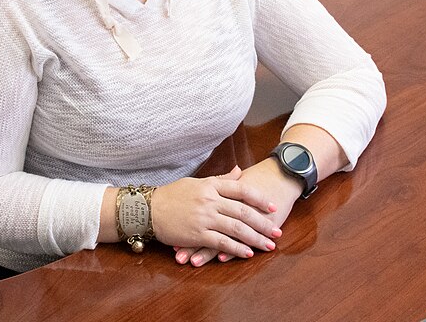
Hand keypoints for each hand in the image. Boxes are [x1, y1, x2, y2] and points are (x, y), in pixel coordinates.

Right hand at [174, 157, 300, 265]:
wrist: (147, 209)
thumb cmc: (172, 194)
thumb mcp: (197, 182)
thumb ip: (221, 180)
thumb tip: (240, 171)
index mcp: (211, 186)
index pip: (242, 190)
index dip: (260, 199)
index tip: (272, 208)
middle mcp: (210, 200)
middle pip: (244, 212)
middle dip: (263, 223)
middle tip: (277, 232)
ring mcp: (204, 218)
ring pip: (236, 229)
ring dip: (255, 239)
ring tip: (269, 245)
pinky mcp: (197, 235)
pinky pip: (221, 243)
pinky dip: (236, 249)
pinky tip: (248, 254)